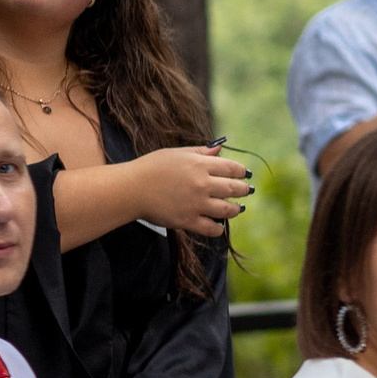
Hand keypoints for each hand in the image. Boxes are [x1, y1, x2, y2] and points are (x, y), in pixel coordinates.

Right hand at [127, 146, 252, 236]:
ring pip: (228, 209)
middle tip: (246, 191)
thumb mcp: (175, 154)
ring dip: (236, 209)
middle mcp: (201, 184)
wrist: (130, 189)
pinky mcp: (188, 220)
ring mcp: (196, 204)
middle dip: (243, 190)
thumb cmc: (150, 168)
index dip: (241, 172)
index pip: (232, 168)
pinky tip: (218, 224)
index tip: (244, 175)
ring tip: (238, 208)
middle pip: (234, 188)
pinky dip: (219, 227)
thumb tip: (220, 149)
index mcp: (199, 165)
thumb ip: (200, 152)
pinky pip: (212, 228)